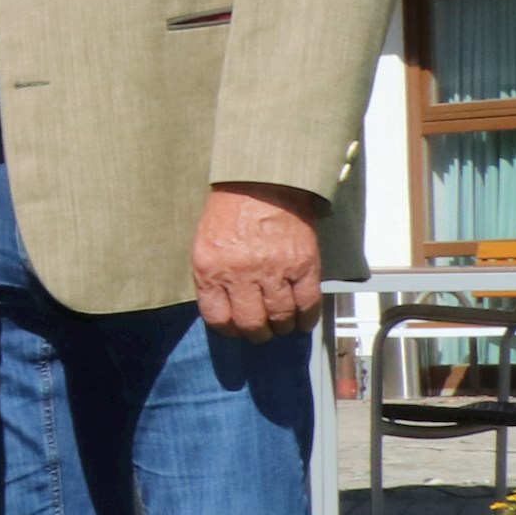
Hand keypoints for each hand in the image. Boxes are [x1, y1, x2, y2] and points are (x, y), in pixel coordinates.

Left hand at [195, 182, 325, 339]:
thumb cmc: (231, 210)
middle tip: (262, 331)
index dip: (230, 330)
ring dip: (282, 326)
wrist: (264, 181)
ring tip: (282, 323)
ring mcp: (274, 270)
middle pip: (252, 324)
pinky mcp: (304, 264)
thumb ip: (212, 277)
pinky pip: (309, 303)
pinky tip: (304, 320)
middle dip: (257, 333)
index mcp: (211, 269)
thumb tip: (225, 309)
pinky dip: (308, 317)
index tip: (236, 328)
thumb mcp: (206, 243)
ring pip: (281, 317)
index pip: (218, 318)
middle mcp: (241, 274)